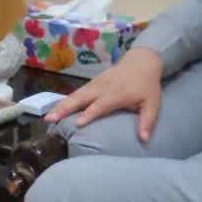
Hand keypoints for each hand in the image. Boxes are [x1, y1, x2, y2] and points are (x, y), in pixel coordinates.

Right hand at [44, 46, 164, 142]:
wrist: (142, 61)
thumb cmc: (147, 85)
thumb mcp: (152, 104)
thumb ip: (147, 121)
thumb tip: (144, 140)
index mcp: (117, 94)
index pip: (101, 105)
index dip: (90, 113)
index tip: (78, 123)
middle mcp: (103, 88)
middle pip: (81, 98)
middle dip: (66, 108)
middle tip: (51, 119)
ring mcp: (96, 83)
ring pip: (76, 94)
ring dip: (61, 105)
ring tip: (48, 117)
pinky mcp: (93, 82)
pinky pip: (77, 91)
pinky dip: (66, 100)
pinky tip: (57, 108)